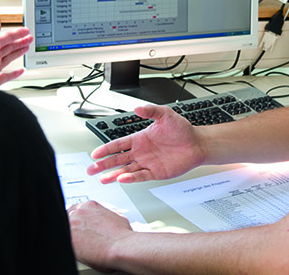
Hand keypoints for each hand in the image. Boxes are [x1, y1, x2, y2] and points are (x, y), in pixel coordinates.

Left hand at [0, 12, 32, 87]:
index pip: (6, 37)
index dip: (17, 33)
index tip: (26, 30)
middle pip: (9, 46)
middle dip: (20, 41)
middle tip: (29, 38)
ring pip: (9, 58)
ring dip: (18, 52)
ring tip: (26, 48)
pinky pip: (7, 75)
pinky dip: (15, 73)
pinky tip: (20, 71)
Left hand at [68, 201, 132, 271]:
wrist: (121, 246)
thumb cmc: (122, 235)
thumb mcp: (117, 217)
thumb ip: (106, 215)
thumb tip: (106, 220)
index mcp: (90, 205)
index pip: (77, 209)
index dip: (78, 219)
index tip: (79, 225)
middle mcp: (80, 211)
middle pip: (68, 215)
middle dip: (72, 225)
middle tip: (78, 234)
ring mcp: (73, 223)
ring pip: (65, 226)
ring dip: (70, 233)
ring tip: (79, 243)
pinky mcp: (70, 238)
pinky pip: (64, 239)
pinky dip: (70, 244)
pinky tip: (76, 249)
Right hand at [87, 104, 206, 183]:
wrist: (197, 143)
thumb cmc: (182, 129)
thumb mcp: (165, 115)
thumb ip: (150, 111)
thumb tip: (137, 108)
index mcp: (140, 138)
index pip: (118, 144)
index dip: (106, 149)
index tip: (95, 154)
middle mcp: (141, 152)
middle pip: (118, 159)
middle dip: (103, 164)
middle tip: (91, 169)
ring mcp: (147, 163)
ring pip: (126, 170)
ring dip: (113, 174)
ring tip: (102, 179)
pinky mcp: (156, 172)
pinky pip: (141, 176)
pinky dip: (131, 178)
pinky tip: (122, 179)